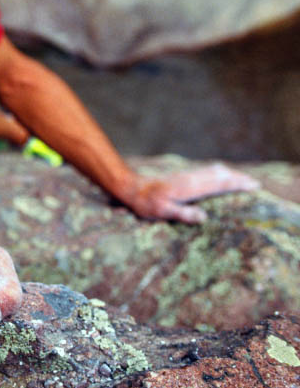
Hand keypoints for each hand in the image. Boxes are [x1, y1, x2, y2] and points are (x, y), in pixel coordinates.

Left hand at [122, 163, 259, 222]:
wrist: (132, 188)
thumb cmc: (147, 204)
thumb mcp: (163, 212)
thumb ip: (183, 214)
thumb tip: (204, 217)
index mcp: (189, 187)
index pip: (218, 184)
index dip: (236, 184)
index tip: (252, 185)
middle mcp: (190, 178)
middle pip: (219, 175)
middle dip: (237, 178)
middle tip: (254, 183)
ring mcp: (186, 175)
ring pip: (212, 171)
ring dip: (228, 173)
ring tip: (242, 178)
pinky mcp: (182, 176)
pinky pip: (205, 171)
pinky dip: (217, 172)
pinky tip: (220, 173)